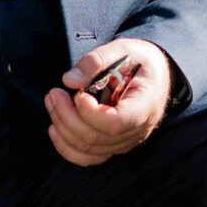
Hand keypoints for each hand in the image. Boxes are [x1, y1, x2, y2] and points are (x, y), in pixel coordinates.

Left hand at [45, 38, 173, 167]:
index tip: (78, 93)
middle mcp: (137, 130)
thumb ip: (96, 61)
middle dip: (66, 115)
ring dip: (62, 127)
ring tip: (53, 102)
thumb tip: (69, 80)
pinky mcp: (112, 145)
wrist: (154, 74)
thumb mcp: (123, 49)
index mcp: (145, 106)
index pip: (116, 123)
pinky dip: (66, 146)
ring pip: (87, 149)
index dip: (90, 112)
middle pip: (95, 138)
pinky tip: (55, 127)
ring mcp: (124, 142)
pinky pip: (88, 157)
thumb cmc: (139, 61)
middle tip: (54, 92)